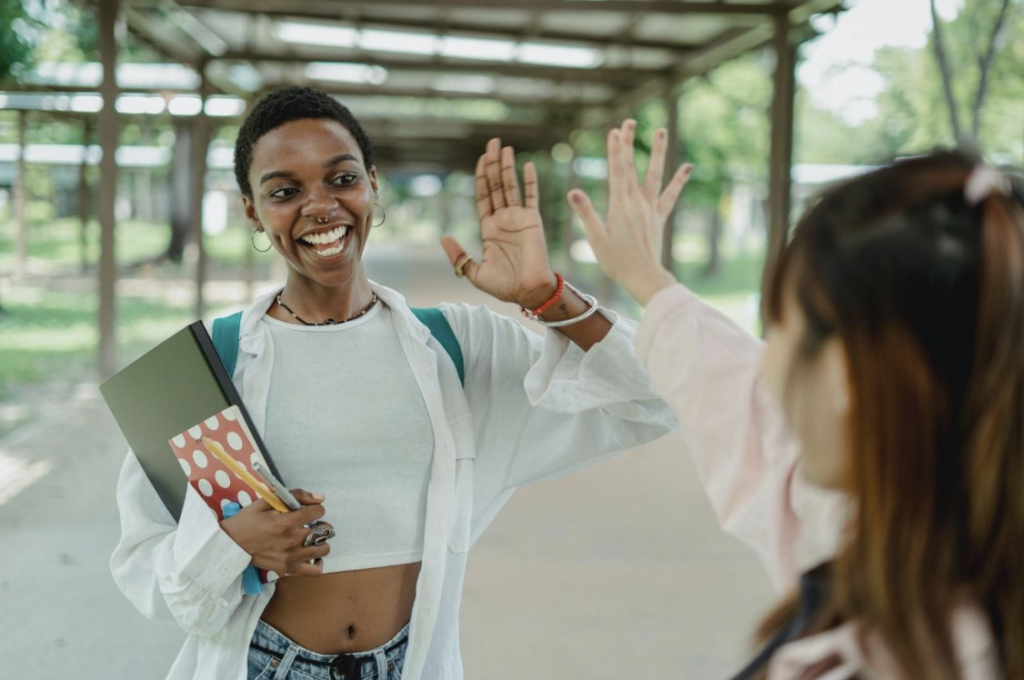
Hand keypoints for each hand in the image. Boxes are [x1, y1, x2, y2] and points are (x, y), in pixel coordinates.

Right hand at [219, 489, 331, 576]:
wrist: (232, 543)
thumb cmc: (249, 520)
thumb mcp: (267, 501)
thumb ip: (295, 495)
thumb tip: (320, 498)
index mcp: (287, 522)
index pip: (318, 512)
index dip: (317, 509)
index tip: (310, 510)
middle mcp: (292, 541)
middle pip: (324, 531)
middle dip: (320, 524)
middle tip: (310, 524)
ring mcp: (292, 557)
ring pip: (323, 550)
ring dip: (321, 542)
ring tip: (311, 539)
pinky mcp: (289, 569)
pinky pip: (315, 571)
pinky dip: (318, 563)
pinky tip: (312, 556)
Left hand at [441, 138, 557, 309]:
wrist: (528, 292)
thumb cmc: (503, 286)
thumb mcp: (474, 272)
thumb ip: (459, 256)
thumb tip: (443, 237)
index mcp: (489, 229)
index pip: (484, 197)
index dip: (481, 177)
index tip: (481, 159)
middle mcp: (503, 220)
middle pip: (496, 186)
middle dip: (493, 165)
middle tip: (492, 143)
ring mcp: (518, 218)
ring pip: (511, 186)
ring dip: (507, 167)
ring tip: (504, 147)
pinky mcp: (532, 221)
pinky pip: (531, 197)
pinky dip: (530, 181)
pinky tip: (527, 165)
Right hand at [567, 119, 692, 305]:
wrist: (643, 277)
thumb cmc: (616, 261)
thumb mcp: (596, 238)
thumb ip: (586, 213)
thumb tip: (573, 192)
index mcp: (620, 205)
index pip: (617, 171)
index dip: (615, 149)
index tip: (614, 130)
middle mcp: (637, 202)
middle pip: (632, 167)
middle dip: (629, 143)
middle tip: (629, 121)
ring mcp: (650, 209)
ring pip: (655, 175)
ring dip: (657, 152)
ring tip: (661, 130)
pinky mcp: (658, 217)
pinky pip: (670, 195)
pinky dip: (679, 180)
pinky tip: (688, 166)